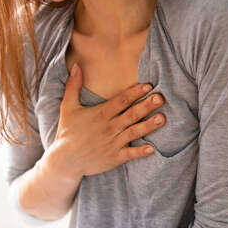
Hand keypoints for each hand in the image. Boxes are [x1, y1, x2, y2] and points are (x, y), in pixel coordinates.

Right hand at [50, 62, 165, 179]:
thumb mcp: (67, 107)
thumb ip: (73, 86)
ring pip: (134, 132)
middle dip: (147, 106)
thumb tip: (75, 66)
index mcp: (100, 114)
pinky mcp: (114, 158)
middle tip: (161, 98)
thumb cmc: (67, 133)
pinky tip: (152, 148)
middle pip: (131, 114)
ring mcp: (112, 143)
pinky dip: (141, 152)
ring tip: (162, 118)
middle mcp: (109, 128)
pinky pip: (130, 154)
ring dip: (149, 125)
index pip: (121, 100)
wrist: (65, 161)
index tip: (148, 86)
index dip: (135, 92)